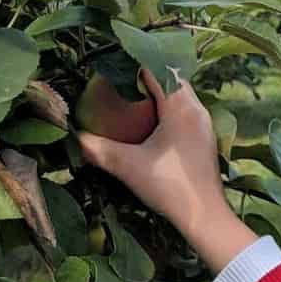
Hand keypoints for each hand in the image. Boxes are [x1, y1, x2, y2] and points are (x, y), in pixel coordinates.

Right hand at [75, 67, 231, 244]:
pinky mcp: (205, 140)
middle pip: (169, 78)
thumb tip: (75, 137)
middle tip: (120, 82)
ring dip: (158, 94)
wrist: (206, 219)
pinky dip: (167, 111)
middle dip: (144, 77)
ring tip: (133, 100)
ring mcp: (204, 125)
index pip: (156, 68)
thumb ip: (100, 149)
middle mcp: (196, 109)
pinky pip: (184, 113)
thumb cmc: (170, 188)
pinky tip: (151, 126)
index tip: (113, 65)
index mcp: (180, 106)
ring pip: (179, 96)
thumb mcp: (129, 166)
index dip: (133, 62)